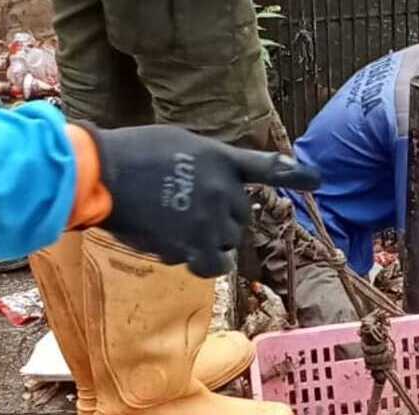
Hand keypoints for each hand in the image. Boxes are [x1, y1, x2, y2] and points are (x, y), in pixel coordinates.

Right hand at [82, 123, 320, 277]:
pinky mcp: (191, 247)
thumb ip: (208, 166)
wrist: (101, 173)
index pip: (267, 168)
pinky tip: (185, 251)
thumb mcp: (180, 145)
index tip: (317, 179)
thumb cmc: (133, 154)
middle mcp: (223, 192)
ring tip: (179, 227)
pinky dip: (203, 263)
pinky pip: (211, 265)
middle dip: (223, 218)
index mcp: (221, 161)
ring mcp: (208, 222)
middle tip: (190, 210)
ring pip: (228, 244)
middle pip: (242, 218)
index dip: (295, 175)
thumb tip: (213, 190)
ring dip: (212, 241)